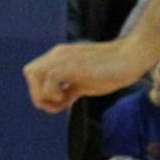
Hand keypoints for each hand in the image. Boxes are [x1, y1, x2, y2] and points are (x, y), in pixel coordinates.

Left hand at [24, 37, 151, 112]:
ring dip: (44, 94)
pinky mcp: (71, 65)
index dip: (41, 91)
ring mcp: (63, 58)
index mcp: (60, 58)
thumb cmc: (112, 70)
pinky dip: (53, 93)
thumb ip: (70, 89)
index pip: (35, 73)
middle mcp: (58, 55)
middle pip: (29, 72)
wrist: (130, 58)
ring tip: (62, 102)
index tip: (60, 102)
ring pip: (33, 74)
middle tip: (58, 105)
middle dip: (39, 93)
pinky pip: (48, 79)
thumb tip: (62, 101)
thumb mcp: (85, 82)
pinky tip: (69, 99)